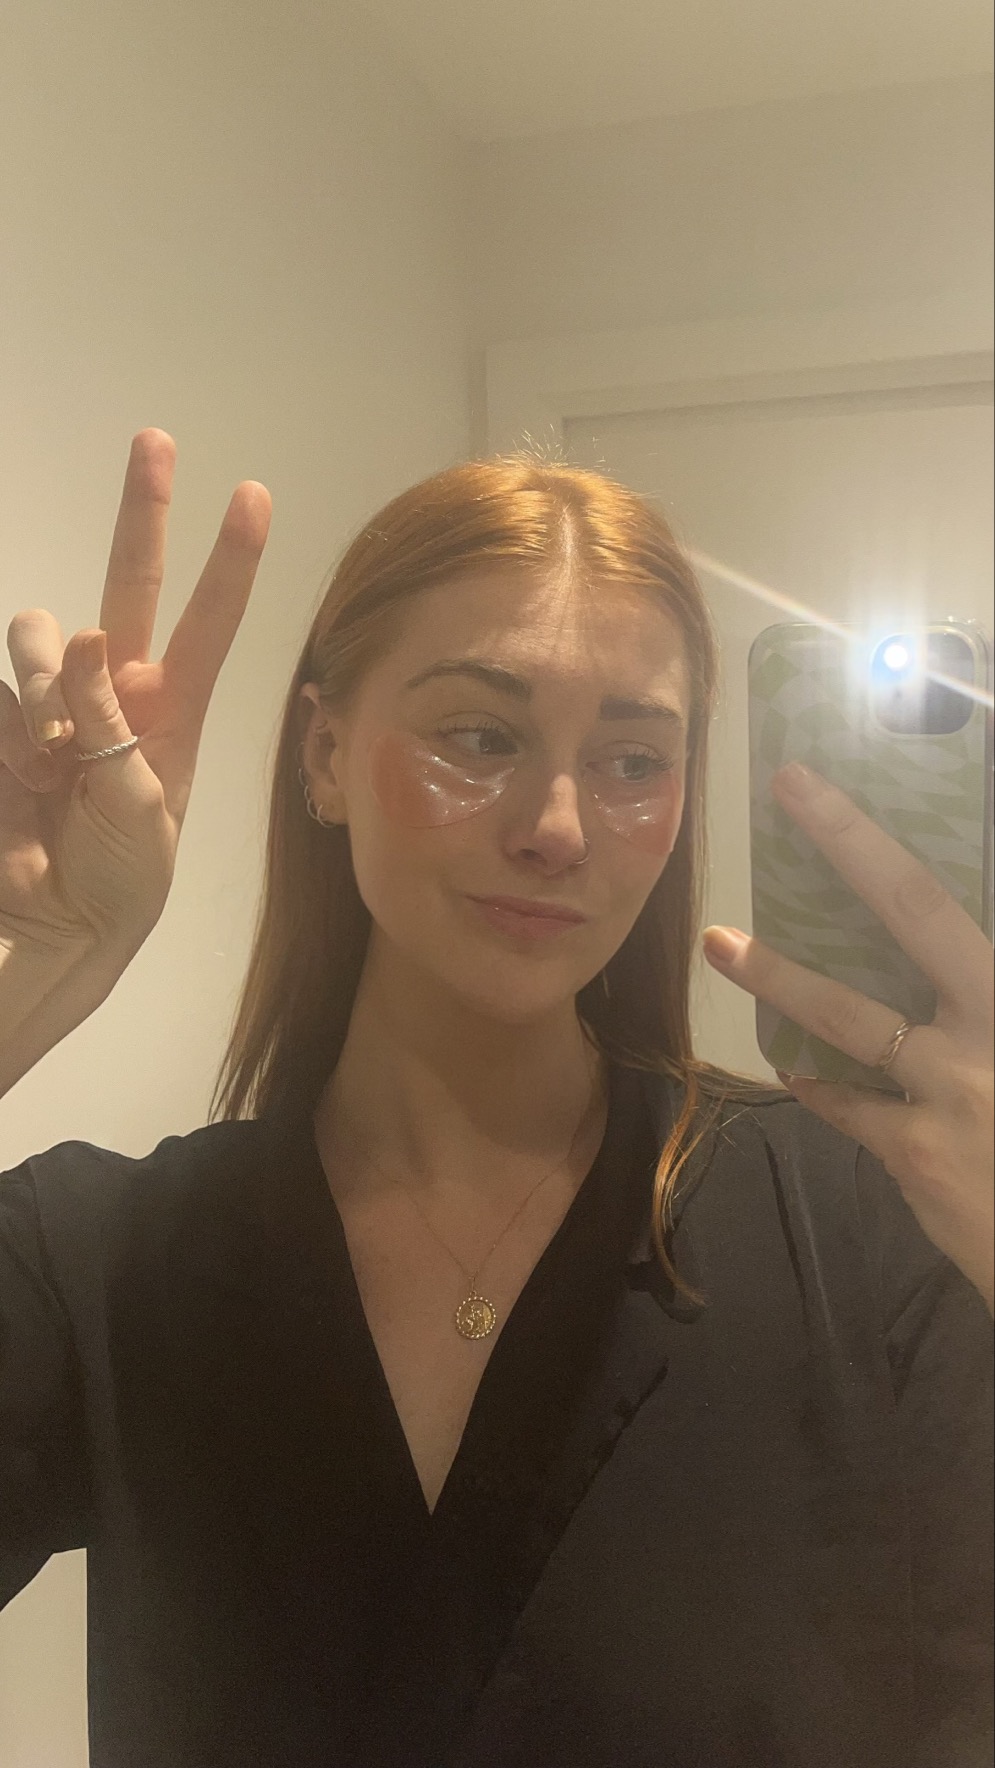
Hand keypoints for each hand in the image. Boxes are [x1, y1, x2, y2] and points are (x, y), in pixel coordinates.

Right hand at [1, 430, 271, 961]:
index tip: (253, 495)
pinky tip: (26, 775)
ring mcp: (56, 703)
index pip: (209, 623)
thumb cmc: (122, 880)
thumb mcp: (143, 805)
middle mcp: (117, 692)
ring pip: (42, 631)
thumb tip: (86, 635)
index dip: (230, 560)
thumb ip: (112, 717)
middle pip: (131, 580)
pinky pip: (2, 692)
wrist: (56, 930)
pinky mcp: (4, 723)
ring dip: (48, 676)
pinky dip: (14, 727)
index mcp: (173, 713)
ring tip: (55, 753)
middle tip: (155, 441)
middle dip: (143, 510)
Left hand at [703, 763, 994, 1316]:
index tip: (835, 784)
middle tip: (793, 787)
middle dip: (852, 842)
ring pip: (851, 1016)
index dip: (888, 837)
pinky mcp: (919, 1156)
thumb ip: (980, 995)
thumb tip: (945, 960)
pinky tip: (796, 1070)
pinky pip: (852, 1109)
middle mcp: (994, 1024)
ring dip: (781, 975)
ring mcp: (954, 1091)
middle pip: (918, 913)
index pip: (952, 899)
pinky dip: (822, 1088)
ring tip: (720, 943)